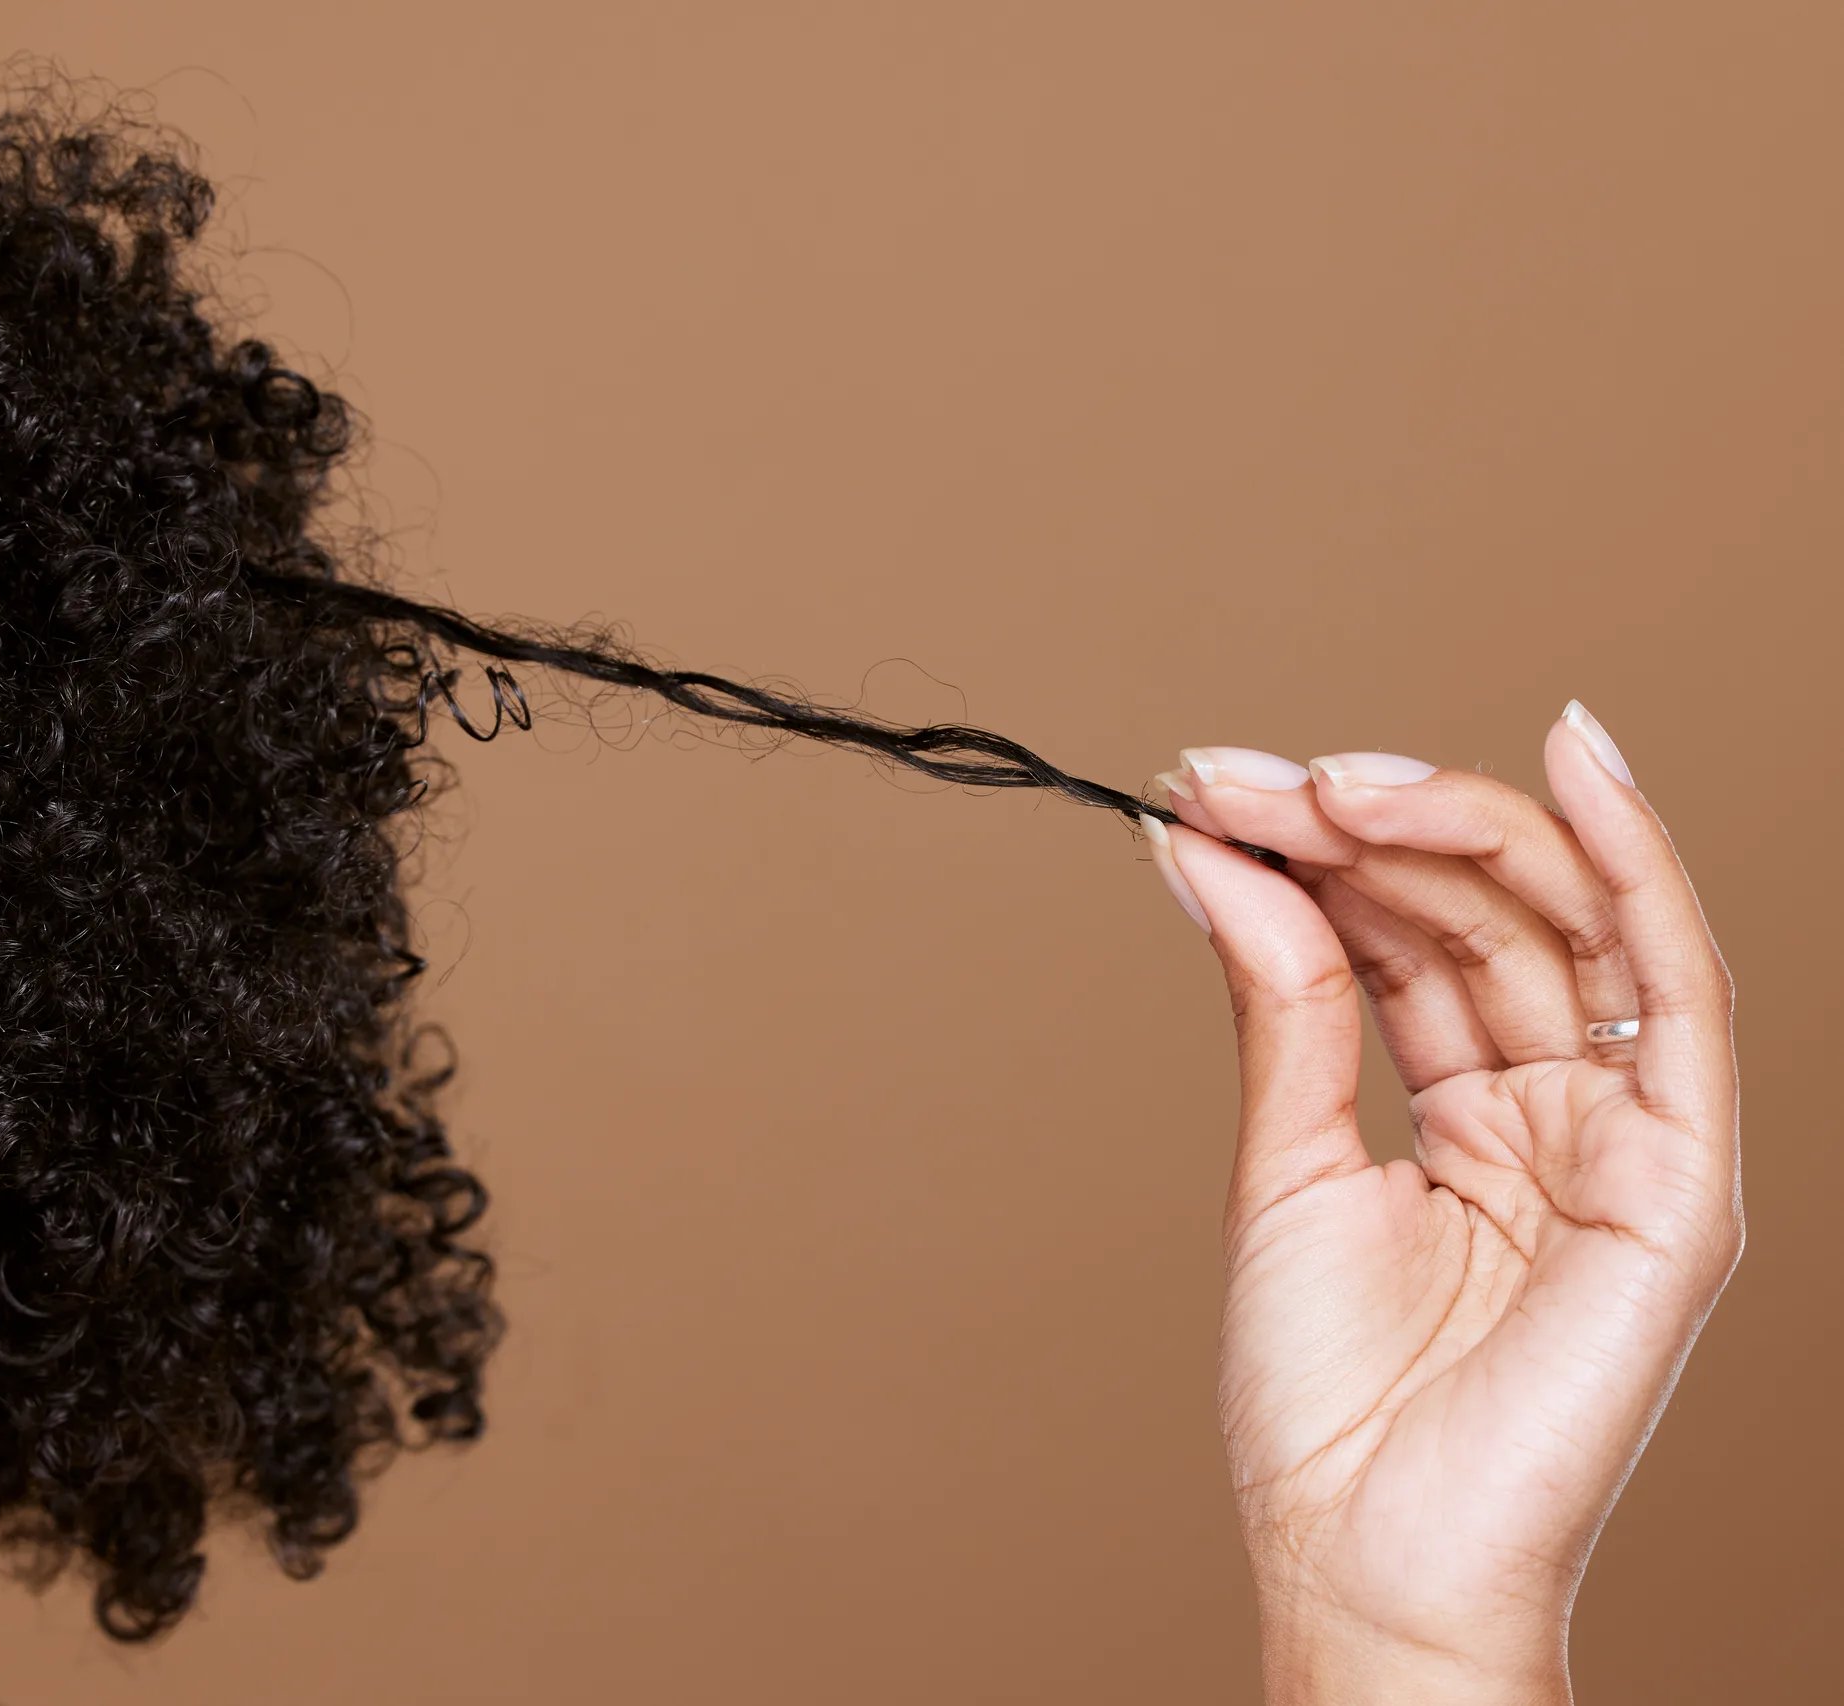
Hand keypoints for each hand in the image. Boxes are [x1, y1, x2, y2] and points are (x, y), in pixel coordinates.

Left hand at [1139, 704, 1740, 1705]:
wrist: (1364, 1556)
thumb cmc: (1326, 1403)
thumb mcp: (1285, 1166)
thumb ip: (1281, 1000)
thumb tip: (1208, 851)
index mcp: (1470, 1116)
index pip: (1404, 936)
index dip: (1309, 851)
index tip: (1198, 788)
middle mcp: (1558, 1110)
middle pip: (1477, 911)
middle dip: (1356, 826)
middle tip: (1236, 780)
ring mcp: (1624, 1137)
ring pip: (1562, 923)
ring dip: (1446, 825)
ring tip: (1321, 783)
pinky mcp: (1680, 1175)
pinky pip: (1678, 988)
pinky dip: (1636, 861)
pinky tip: (1577, 753)